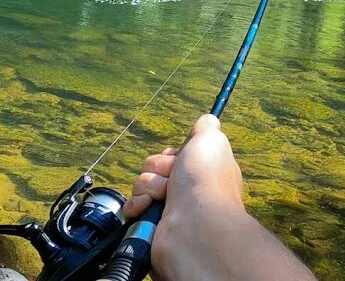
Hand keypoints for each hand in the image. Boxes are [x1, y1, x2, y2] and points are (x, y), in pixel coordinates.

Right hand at [122, 114, 244, 222]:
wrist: (195, 223)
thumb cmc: (206, 181)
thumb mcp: (212, 142)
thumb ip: (207, 128)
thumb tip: (208, 119)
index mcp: (201, 174)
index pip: (174, 156)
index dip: (173, 155)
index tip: (180, 158)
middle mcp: (186, 192)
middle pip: (153, 167)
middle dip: (158, 168)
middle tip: (173, 178)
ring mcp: (169, 209)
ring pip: (141, 184)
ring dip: (148, 186)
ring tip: (163, 196)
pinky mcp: (151, 224)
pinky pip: (132, 206)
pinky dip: (137, 205)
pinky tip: (148, 207)